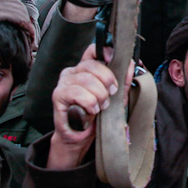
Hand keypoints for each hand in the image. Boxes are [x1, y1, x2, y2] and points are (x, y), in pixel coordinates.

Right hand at [46, 45, 125, 168]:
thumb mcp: (115, 97)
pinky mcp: (58, 95)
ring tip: (101, 107)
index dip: (105, 52)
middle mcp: (73, 72)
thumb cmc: (96, 115)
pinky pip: (76, 92)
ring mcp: (64, 82)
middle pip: (93, 65)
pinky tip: (91, 110)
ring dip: (99, 95)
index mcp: (86, 68)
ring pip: (87, 79)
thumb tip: (129, 63)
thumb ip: (123, 80)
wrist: (81, 137)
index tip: (114, 61)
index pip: (93, 50)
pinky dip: (89, 102)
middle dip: (107, 81)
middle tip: (110, 95)